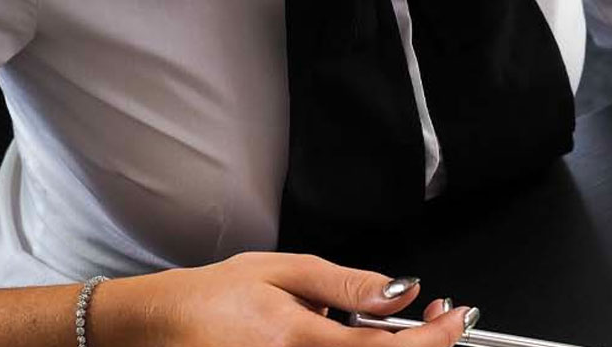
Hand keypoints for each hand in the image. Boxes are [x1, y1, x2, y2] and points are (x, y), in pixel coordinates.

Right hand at [93, 252, 474, 346]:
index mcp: (294, 339)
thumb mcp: (280, 271)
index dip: (436, 337)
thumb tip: (402, 292)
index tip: (459, 315)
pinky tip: (360, 338)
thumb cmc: (208, 298)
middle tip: (438, 319)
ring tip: (397, 327)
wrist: (152, 331)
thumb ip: (346, 283)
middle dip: (424, 346)